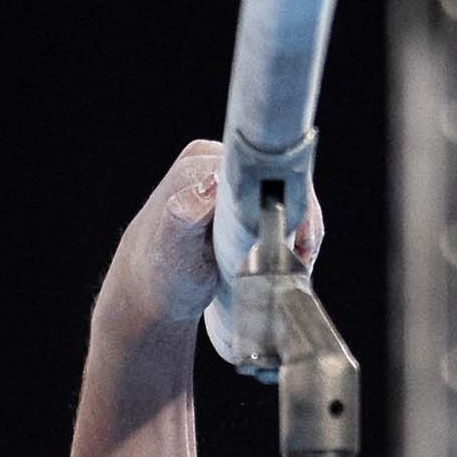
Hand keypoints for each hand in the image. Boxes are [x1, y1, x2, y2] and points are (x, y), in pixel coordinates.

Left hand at [97, 137, 322, 333]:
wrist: (154, 292)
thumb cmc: (159, 274)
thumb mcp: (171, 248)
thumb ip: (183, 215)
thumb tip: (212, 184)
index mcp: (198, 165)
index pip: (260, 170)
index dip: (286, 199)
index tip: (296, 235)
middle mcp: (215, 163)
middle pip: (278, 179)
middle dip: (299, 216)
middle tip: (302, 254)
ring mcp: (230, 180)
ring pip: (286, 195)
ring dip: (300, 226)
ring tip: (300, 258)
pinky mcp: (241, 199)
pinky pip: (280, 207)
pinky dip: (293, 230)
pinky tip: (295, 254)